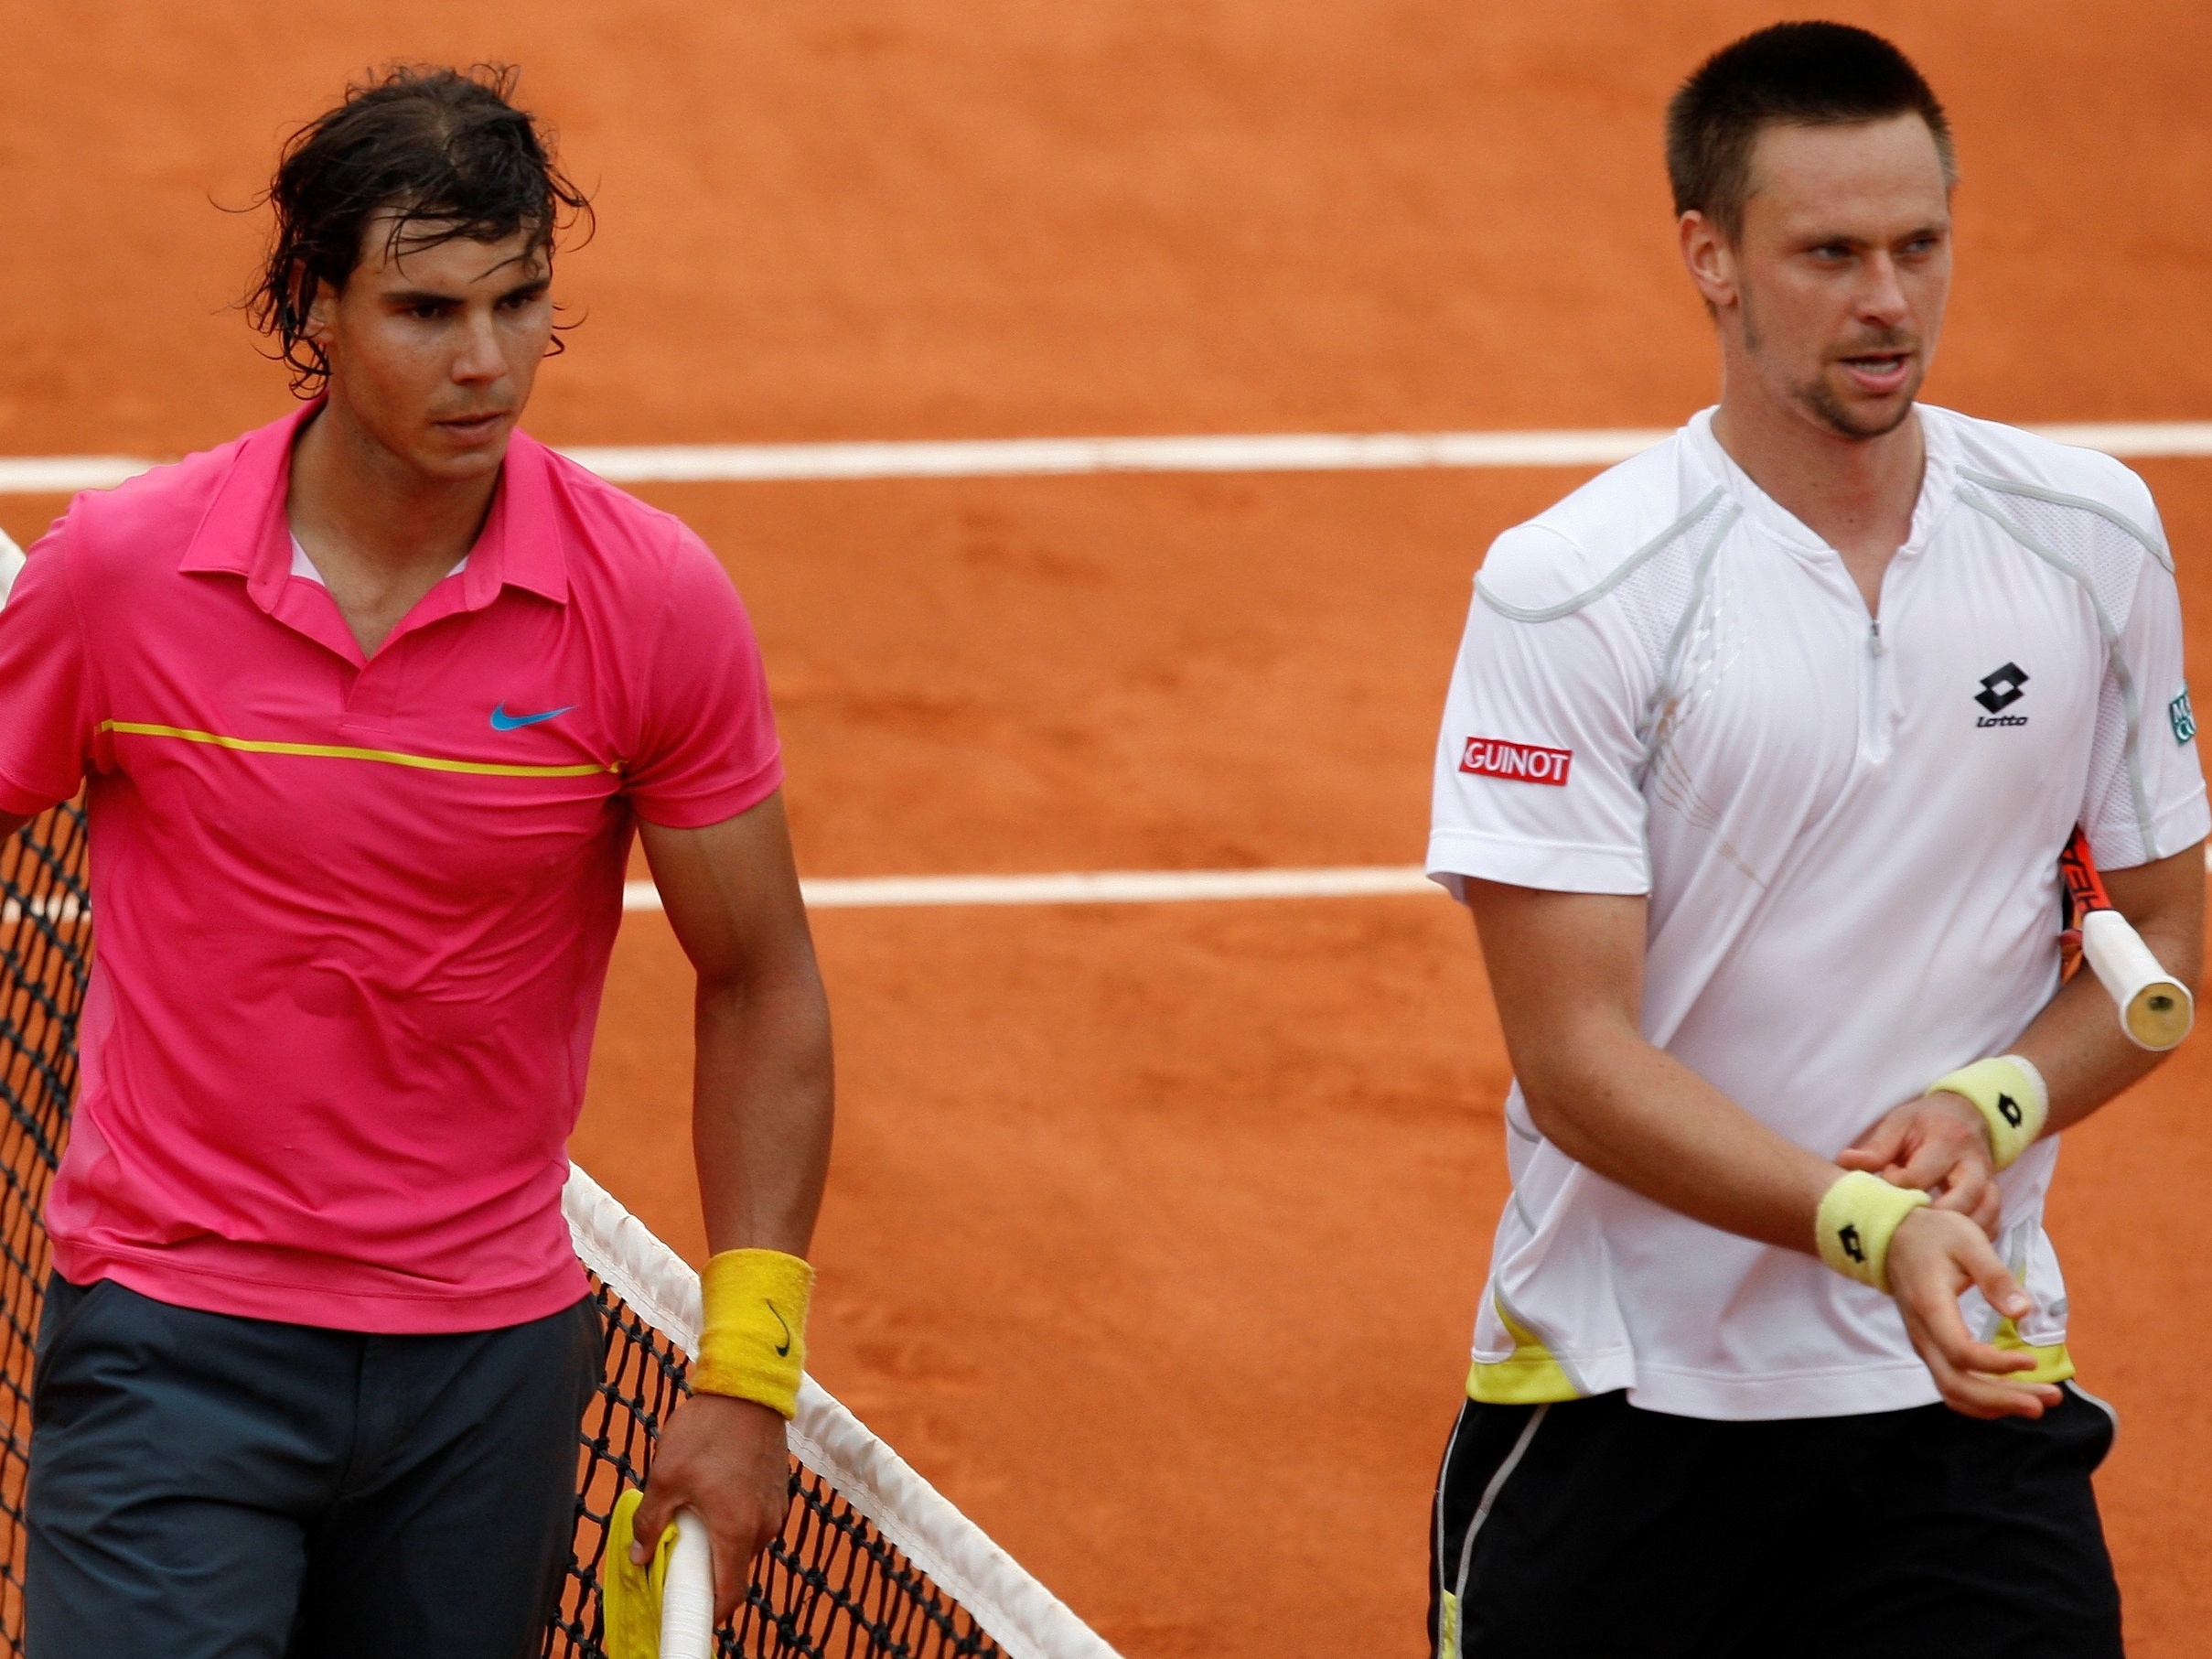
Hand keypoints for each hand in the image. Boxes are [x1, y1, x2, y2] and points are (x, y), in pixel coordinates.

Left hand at [630, 1393, 791, 1622]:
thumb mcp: (665, 1477)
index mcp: (736, 1530)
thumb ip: (651, 1522)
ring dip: (720, 1540)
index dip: (709, 1613)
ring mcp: (775, 1509)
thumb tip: (640, 1555)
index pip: (728, 1594)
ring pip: (744, 1543)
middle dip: (706, 1568)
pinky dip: (734, 1520)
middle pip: (734, 1569)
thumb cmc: (706, 1431)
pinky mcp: (778, 1492)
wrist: (748, 1389)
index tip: (686, 1612)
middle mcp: (763, 1526)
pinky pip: (754, 1520)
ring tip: (694, 1512)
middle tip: (678, 1553)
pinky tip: (713, 1493)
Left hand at [1839, 1094, 2001, 1236]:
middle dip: (1932, 1218)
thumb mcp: (1899, 1124)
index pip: (1920, 1176)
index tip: (1886, 1180)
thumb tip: (1844, 1162)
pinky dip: (1973, 1238)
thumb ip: (1876, 1147)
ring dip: (1956, 1233)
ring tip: (1926, 1238)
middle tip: (1907, 1222)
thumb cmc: (1926, 1122)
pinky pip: (1993, 1225)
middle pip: (1961, 1202)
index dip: (1898, 1186)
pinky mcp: (1995, 1198)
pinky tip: (1948, 1243)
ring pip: (1984, 1218)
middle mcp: (1975, 1164)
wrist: (1966, 1115)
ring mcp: (1991, 1183)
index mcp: (1948, 1140)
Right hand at [1885, 1207, 2063, 1419]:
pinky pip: (1951, 1385)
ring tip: (2039, 1403)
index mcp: (1930, 1307)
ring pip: (1953, 1392)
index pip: (1960, 1352)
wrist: (1893, 1236)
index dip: (1997, 1364)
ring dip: (1996, 1404)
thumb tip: (2023, 1312)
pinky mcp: (1930, 1347)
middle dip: (2004, 1399)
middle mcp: (1922, 1334)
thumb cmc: (1934, 1235)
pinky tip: (2011, 1396)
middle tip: (2051, 1398)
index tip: (2032, 1360)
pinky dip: (1982, 1399)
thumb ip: (1995, 1276)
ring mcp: (1923, 1344)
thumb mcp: (1968, 1241)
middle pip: (1957, 1384)